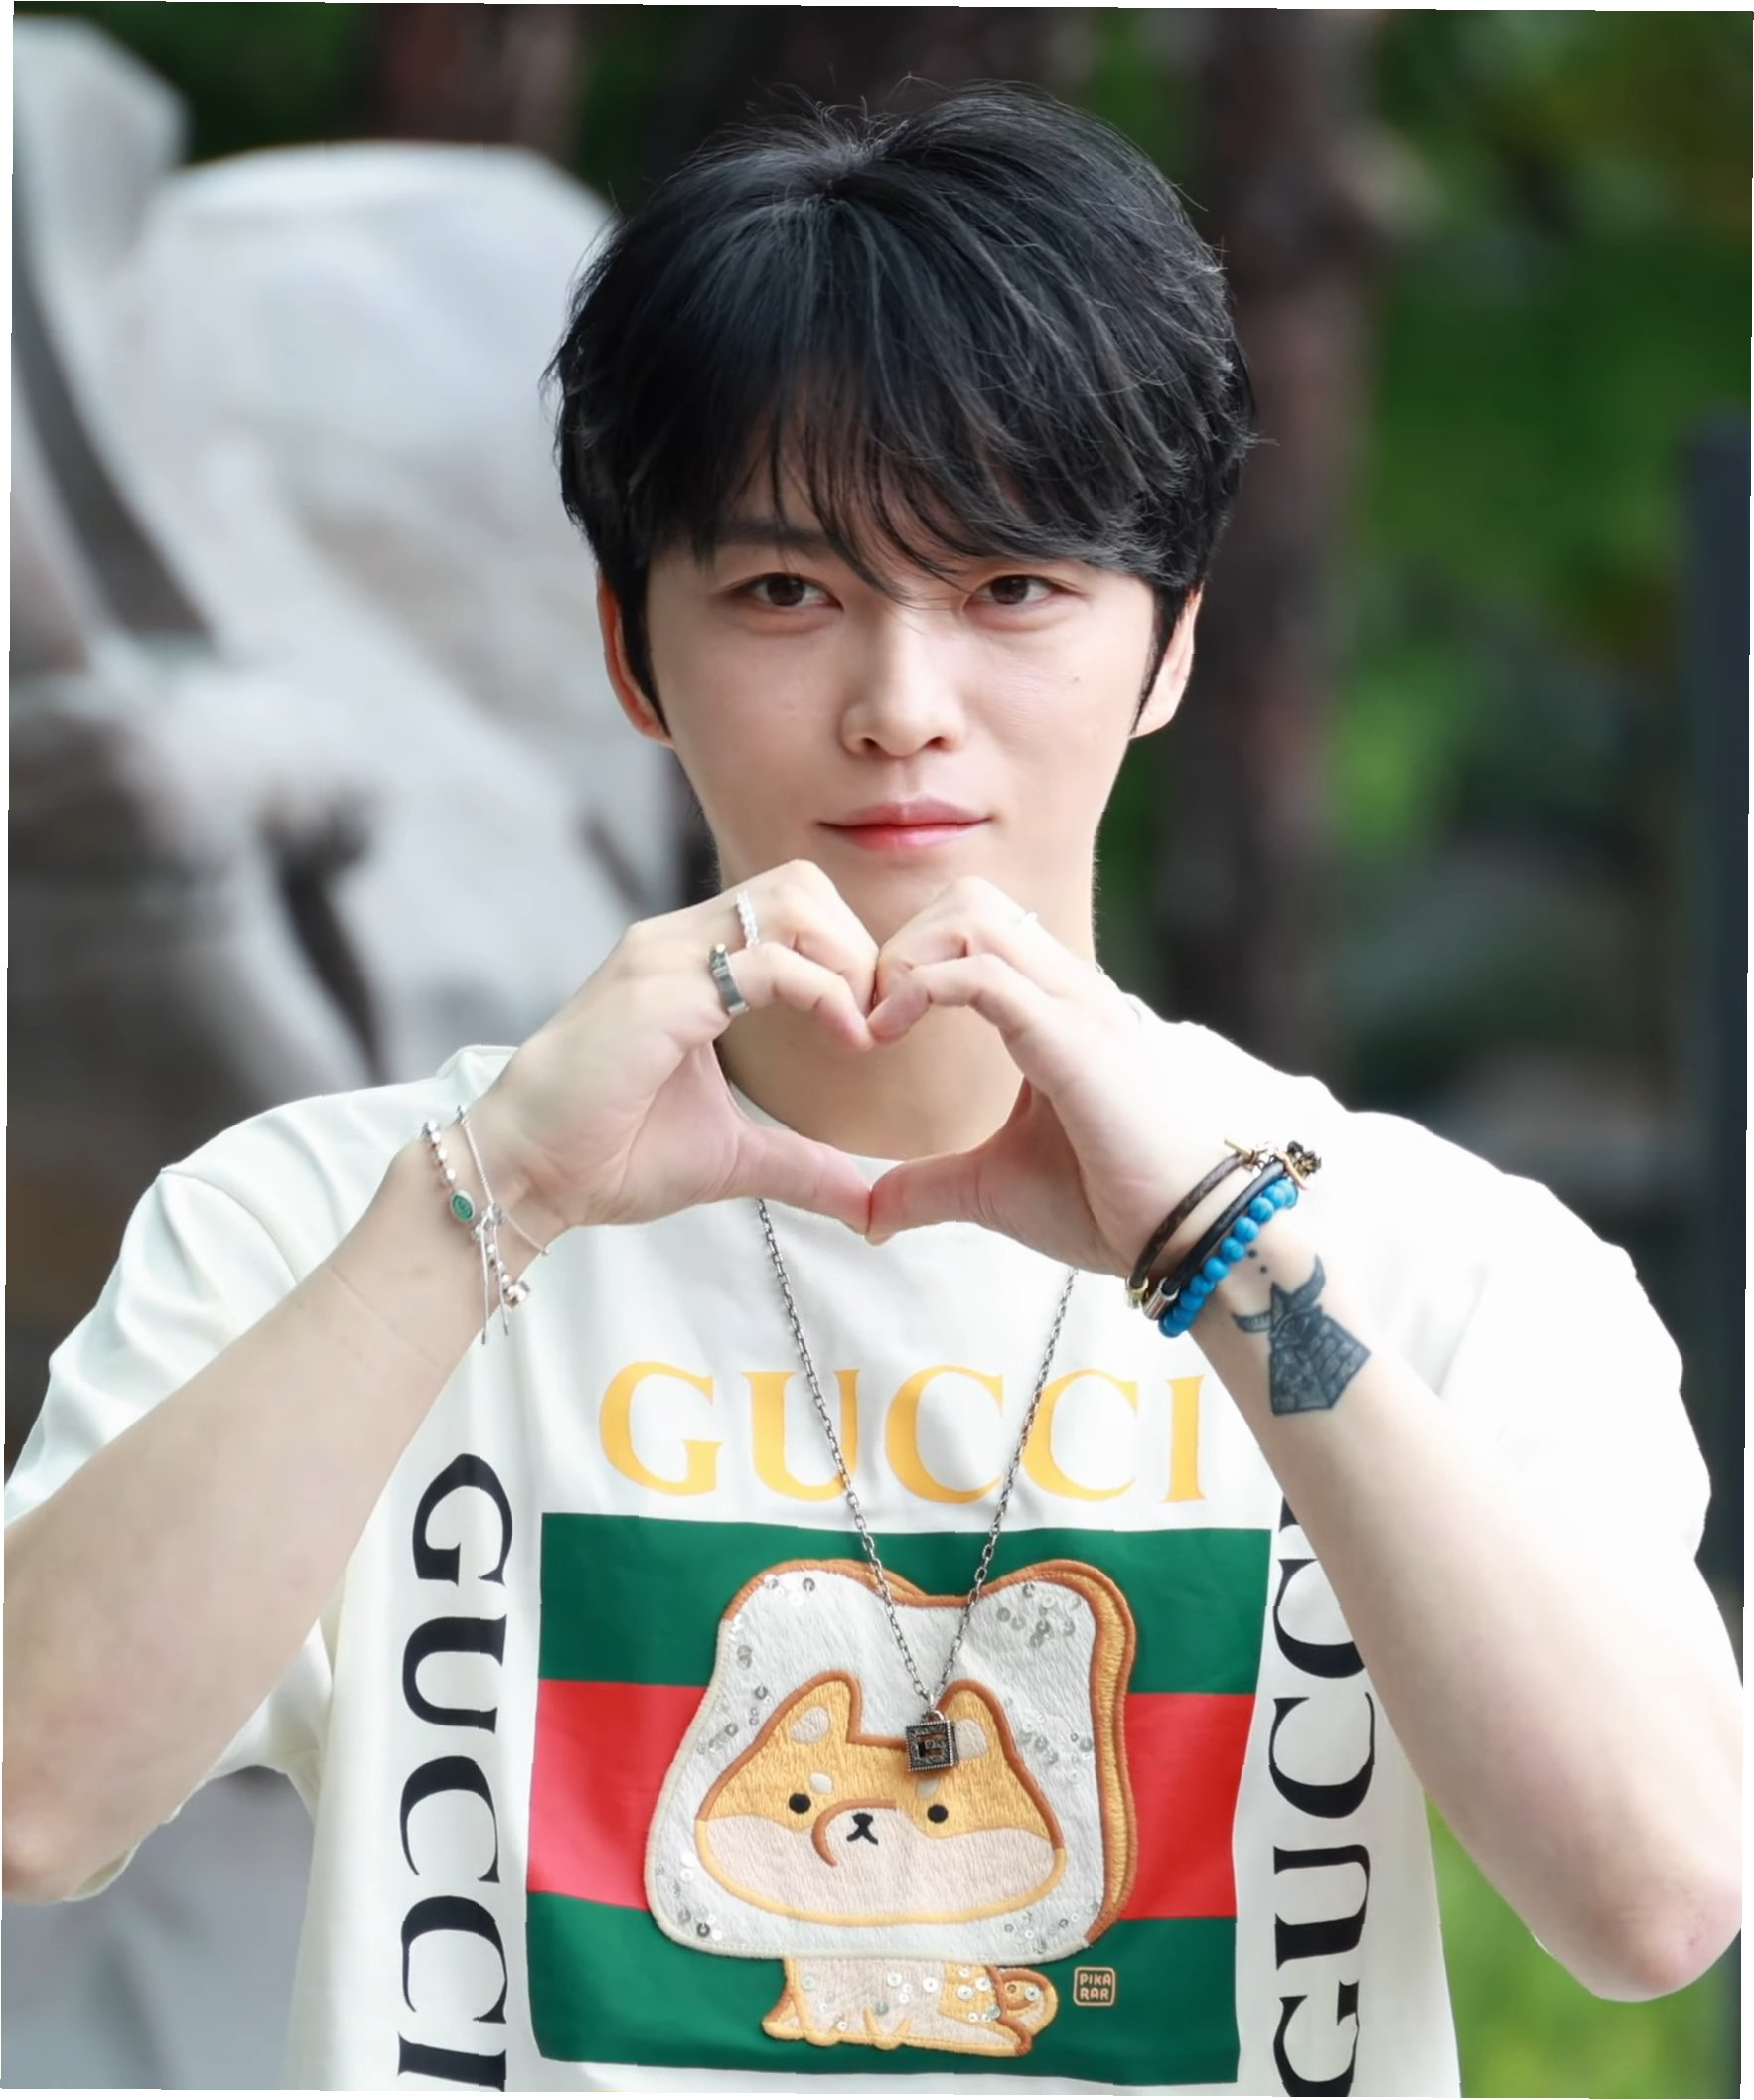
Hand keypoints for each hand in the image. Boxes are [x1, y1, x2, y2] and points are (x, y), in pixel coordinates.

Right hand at [469, 861, 883, 1235]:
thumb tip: (867, 1203)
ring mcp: (665, 956)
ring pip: (792, 901)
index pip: (793, 905)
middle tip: (872, 1021)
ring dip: (847, 959)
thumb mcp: (732, 1156)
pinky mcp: (660, 990)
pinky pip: (769, 962)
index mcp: (689, 961)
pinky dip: (826, 993)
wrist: (529, 1172)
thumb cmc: (611, 1153)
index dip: (848, 954)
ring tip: (859, 1028)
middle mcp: (677, 941)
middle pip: (802, 883)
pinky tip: (846, 1040)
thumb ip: (800, 1164)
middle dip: (856, 945)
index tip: (871, 1028)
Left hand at [863, 876, 1232, 1275]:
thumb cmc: (1106, 1205)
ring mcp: (1075, 1005)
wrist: (1185, 1236)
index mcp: (1056, 1009)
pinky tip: (885, 1034)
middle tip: (870, 1018)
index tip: (870, 1027)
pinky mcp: (1071, 1037)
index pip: (974, 927)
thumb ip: (929, 1186)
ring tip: (877, 1024)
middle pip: (969, 900)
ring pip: (972, 915)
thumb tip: (870, 1216)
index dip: (909, 959)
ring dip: (906, 957)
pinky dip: (919, 988)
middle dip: (901, 942)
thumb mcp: (993, 1189)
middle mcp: (1068, 990)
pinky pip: (981, 974)